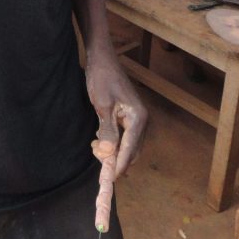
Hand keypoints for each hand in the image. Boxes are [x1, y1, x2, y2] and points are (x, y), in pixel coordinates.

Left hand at [86, 50, 146, 178]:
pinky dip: (114, 144)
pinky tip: (99, 141)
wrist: (101, 58)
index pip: (130, 149)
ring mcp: (136, 119)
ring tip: (96, 150)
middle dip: (117, 160)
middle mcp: (142, 120)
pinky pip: (124, 137)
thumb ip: (107, 130)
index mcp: (139, 118)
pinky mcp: (128, 116)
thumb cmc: (101, 78)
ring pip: (128, 146)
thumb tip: (107, 154)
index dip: (119, 165)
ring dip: (114, 152)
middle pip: (132, 151)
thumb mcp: (102, 104)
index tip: (109, 180)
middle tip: (98, 163)